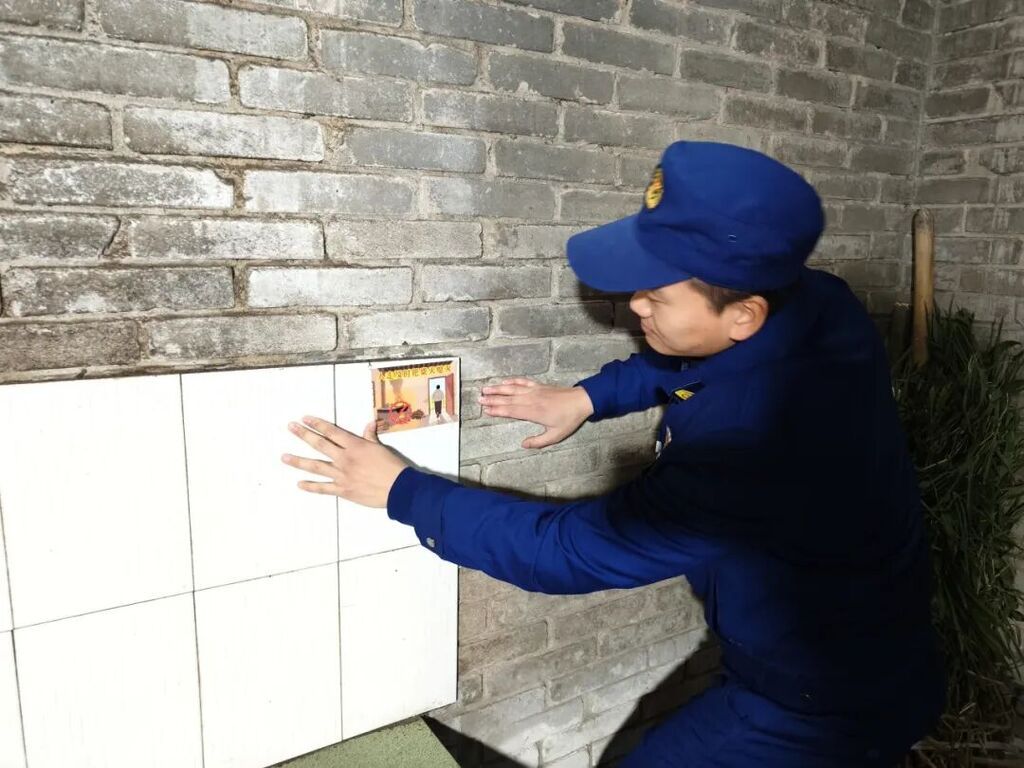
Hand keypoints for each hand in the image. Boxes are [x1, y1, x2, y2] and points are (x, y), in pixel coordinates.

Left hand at [282, 416, 408, 507]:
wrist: (398, 488)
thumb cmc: (392, 466)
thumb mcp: (381, 448)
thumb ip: (371, 437)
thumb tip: (369, 423)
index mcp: (354, 446)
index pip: (332, 432)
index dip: (317, 424)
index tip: (305, 419)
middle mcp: (344, 458)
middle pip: (320, 444)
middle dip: (304, 435)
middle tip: (290, 427)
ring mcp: (341, 475)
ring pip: (315, 466)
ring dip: (299, 461)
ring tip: (284, 457)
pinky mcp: (342, 490)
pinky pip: (323, 488)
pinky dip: (311, 487)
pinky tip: (299, 484)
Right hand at [478, 378, 593, 448]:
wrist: (581, 401)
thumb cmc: (569, 419)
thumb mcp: (556, 435)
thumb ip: (538, 441)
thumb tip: (523, 445)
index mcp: (533, 412)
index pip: (511, 410)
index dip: (497, 410)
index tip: (485, 410)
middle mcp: (531, 399)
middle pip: (508, 399)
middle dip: (492, 399)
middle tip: (479, 399)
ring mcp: (534, 390)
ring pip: (512, 388)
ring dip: (498, 388)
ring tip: (485, 388)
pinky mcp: (539, 385)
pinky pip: (523, 381)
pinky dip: (513, 381)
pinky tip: (504, 381)